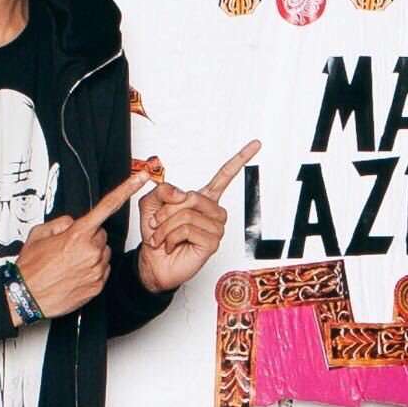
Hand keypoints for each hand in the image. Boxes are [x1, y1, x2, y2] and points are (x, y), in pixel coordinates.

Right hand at [12, 171, 149, 323]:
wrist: (26, 297)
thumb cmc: (31, 267)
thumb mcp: (39, 234)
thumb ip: (62, 222)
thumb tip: (74, 223)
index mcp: (78, 234)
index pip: (108, 205)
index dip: (127, 189)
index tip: (142, 177)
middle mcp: (91, 250)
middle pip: (101, 235)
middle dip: (89, 238)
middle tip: (68, 249)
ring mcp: (97, 268)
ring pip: (103, 253)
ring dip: (91, 255)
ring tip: (69, 264)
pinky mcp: (98, 285)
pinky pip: (103, 270)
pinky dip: (92, 271)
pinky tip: (74, 275)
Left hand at [137, 140, 260, 292]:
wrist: (152, 262)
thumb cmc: (156, 235)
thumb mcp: (151, 205)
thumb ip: (162, 192)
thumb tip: (178, 192)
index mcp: (204, 199)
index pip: (225, 176)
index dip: (240, 159)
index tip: (256, 144)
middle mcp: (213, 212)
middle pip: (192, 197)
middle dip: (167, 211)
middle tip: (157, 223)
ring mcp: (215, 228)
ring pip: (187, 214)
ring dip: (166, 227)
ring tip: (162, 237)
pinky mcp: (212, 243)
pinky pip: (188, 229)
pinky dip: (171, 237)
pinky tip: (170, 245)